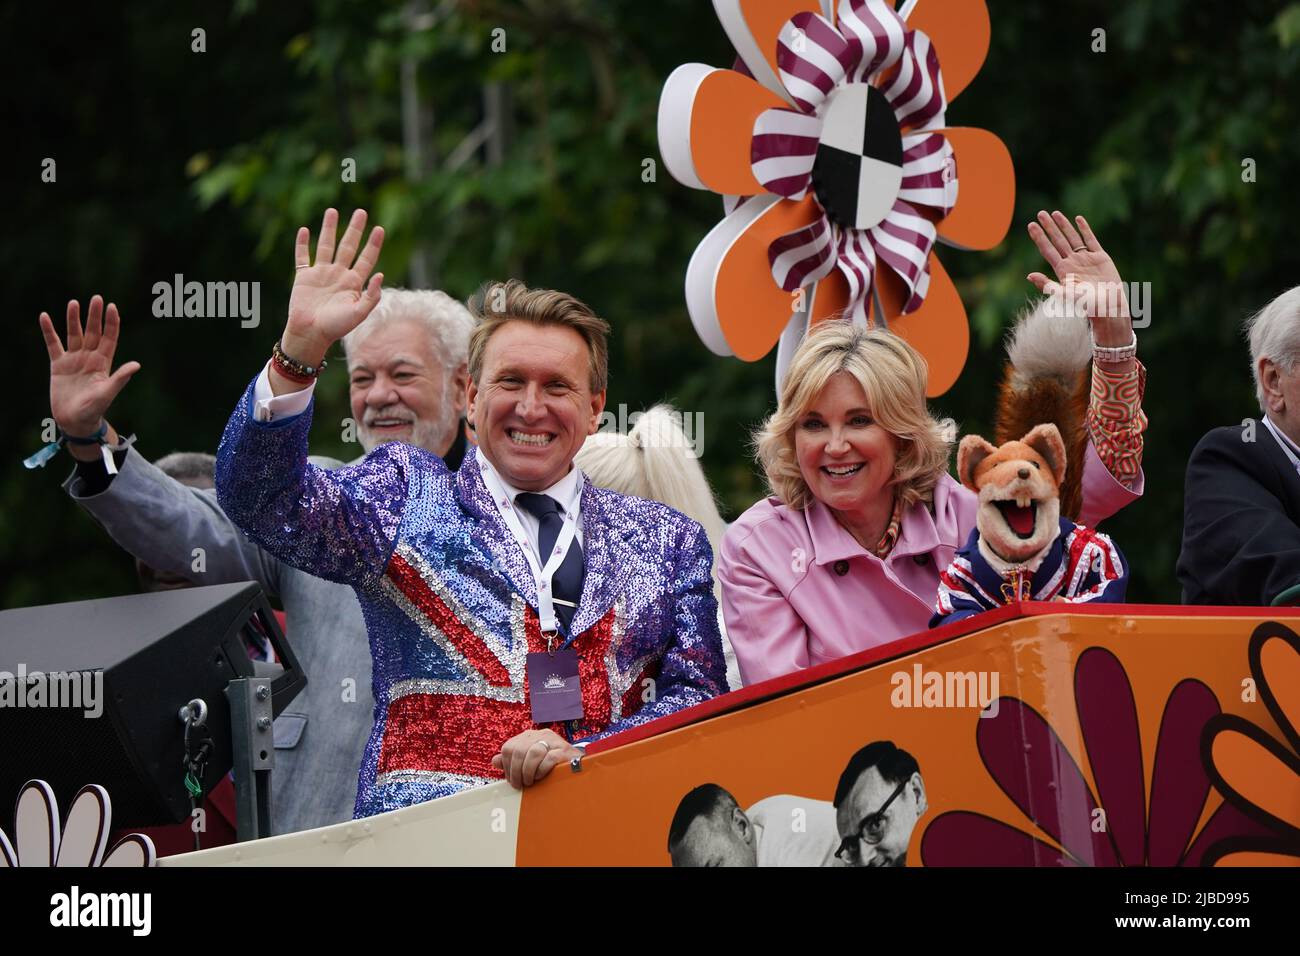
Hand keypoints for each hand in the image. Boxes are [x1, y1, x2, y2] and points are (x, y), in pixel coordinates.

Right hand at [40, 296, 138, 436]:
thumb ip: (120, 378)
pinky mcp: (58, 365)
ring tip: (74, 303)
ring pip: (74, 335)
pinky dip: (49, 331)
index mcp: (104, 363)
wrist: (75, 421)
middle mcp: (89, 358)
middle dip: (94, 316)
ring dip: (74, 319)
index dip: (111, 323)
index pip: (109, 338)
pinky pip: (53, 344)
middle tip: (96, 298)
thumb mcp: (108, 392)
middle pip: (93, 332)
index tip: (112, 307)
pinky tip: (45, 316)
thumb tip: (137, 364)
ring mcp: (74, 360)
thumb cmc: (94, 409)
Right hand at [282, 208, 384, 364]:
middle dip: (354, 229)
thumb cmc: (336, 327)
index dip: (373, 244)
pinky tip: (304, 230)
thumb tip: (381, 274)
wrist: (311, 334)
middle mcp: (339, 275)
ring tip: (333, 211)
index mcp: (354, 283)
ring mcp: (321, 274)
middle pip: (348, 246)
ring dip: (329, 229)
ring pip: (326, 245)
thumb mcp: (359, 313)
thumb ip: (371, 296)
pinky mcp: (304, 277)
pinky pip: (302, 256)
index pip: (366, 258)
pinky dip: (302, 243)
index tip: (379, 229)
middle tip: (361, 212)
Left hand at [491, 729, 582, 789]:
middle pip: (518, 750)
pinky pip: (549, 759)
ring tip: (530, 782)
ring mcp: (554, 741)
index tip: (511, 780)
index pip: (509, 747)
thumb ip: (513, 761)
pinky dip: (542, 770)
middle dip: (516, 771)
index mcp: (530, 736)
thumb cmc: (552, 766)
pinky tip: (542, 777)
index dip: (507, 766)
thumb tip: (495, 761)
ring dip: (528, 771)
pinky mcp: (564, 750)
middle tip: (519, 785)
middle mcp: (540, 735)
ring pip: (533, 752)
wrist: (578, 766)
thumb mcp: (530, 762)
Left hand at [1026, 210, 1131, 347]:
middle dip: (1049, 227)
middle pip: (1057, 240)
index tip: (1030, 225)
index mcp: (1062, 270)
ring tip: (1055, 213)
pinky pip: (1091, 240)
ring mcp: (1085, 258)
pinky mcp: (1100, 257)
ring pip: (1072, 237)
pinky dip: (1084, 229)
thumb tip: (1028, 276)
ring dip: (1064, 225)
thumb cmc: (1086, 304)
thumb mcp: (1064, 294)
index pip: (1047, 249)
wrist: (1108, 305)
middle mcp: (1072, 262)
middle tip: (1040, 213)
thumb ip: (1047, 284)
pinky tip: (1078, 219)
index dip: (1039, 237)